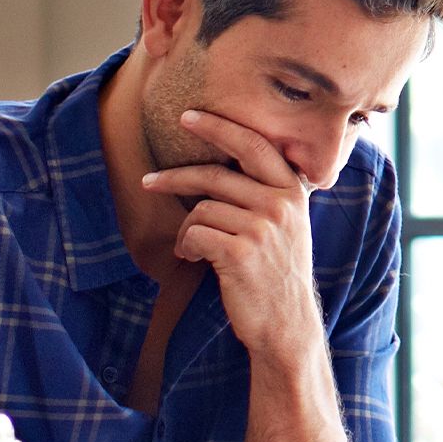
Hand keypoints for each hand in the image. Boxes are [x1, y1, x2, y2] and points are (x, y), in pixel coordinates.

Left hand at [140, 109, 316, 355]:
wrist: (287, 324)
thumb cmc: (278, 274)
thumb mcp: (288, 227)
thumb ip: (267, 194)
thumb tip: (221, 167)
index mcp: (293, 192)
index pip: (254, 144)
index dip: (219, 128)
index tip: (189, 117)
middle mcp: (281, 205)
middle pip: (216, 174)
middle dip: (175, 177)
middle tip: (149, 181)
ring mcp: (262, 228)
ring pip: (201, 209)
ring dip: (187, 230)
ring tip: (191, 249)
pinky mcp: (240, 252)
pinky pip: (195, 234)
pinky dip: (187, 247)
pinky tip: (195, 260)